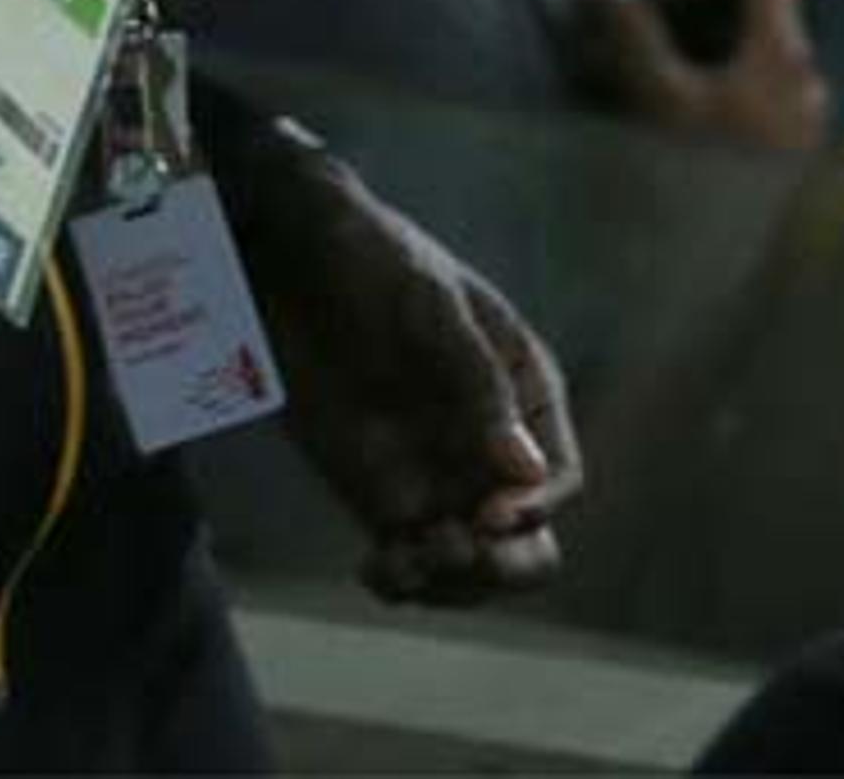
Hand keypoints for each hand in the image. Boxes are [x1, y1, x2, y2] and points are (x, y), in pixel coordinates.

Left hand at [210, 112, 582, 604]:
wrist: (284, 259)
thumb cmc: (372, 260)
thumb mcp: (431, 311)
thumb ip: (478, 388)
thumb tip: (527, 473)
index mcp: (524, 390)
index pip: (559, 477)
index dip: (536, 508)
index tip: (489, 515)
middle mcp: (490, 444)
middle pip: (529, 540)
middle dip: (500, 565)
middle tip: (450, 552)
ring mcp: (438, 474)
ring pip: (472, 566)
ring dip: (447, 584)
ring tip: (398, 564)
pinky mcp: (381, 495)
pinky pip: (412, 563)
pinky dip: (403, 582)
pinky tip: (376, 568)